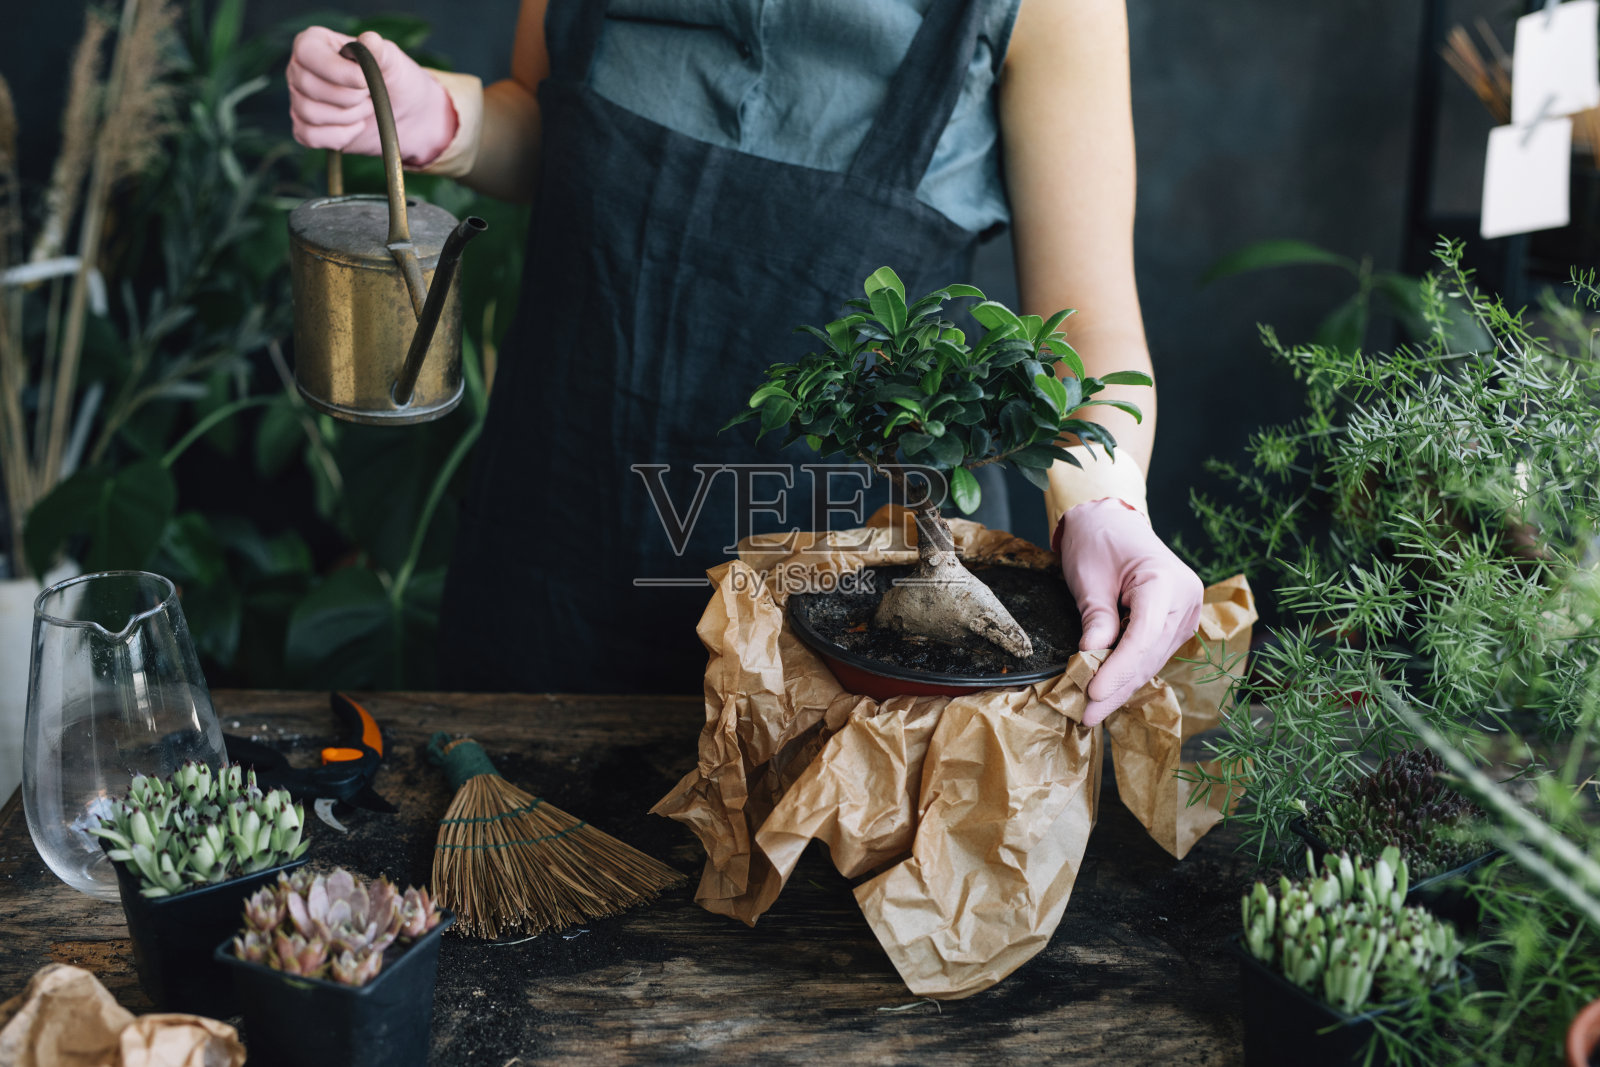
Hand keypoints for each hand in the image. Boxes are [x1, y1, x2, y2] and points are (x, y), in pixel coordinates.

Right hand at [287, 28, 456, 166]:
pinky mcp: (306, 128)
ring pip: (309, 113)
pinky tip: (357, 127)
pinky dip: (339, 136)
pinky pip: (309, 136)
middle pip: (307, 86)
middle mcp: (300, 69)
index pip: (306, 52)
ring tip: (366, 109)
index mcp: (315, 43)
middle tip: (369, 95)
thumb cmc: (395, 79)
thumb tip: (368, 40)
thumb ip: (379, 50)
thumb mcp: (392, 61)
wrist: (406, 114)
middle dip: (348, 97)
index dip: (336, 71)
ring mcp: (299, 99)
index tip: (364, 81)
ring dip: (348, 117)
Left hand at [1053, 498, 1203, 726]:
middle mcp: (1186, 601)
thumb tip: (1092, 657)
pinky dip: (1128, 671)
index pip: (1143, 638)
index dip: (1118, 670)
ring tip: (1092, 711)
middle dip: (1117, 687)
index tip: (1092, 693)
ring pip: (1151, 660)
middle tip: (1087, 716)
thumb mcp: (1089, 577)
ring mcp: (1184, 613)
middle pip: (1149, 655)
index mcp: (1167, 583)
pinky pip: (1151, 653)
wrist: (1112, 520)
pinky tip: (1107, 690)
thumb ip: (1096, 617)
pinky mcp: (1174, 622)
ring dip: (1122, 686)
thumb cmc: (1098, 540)